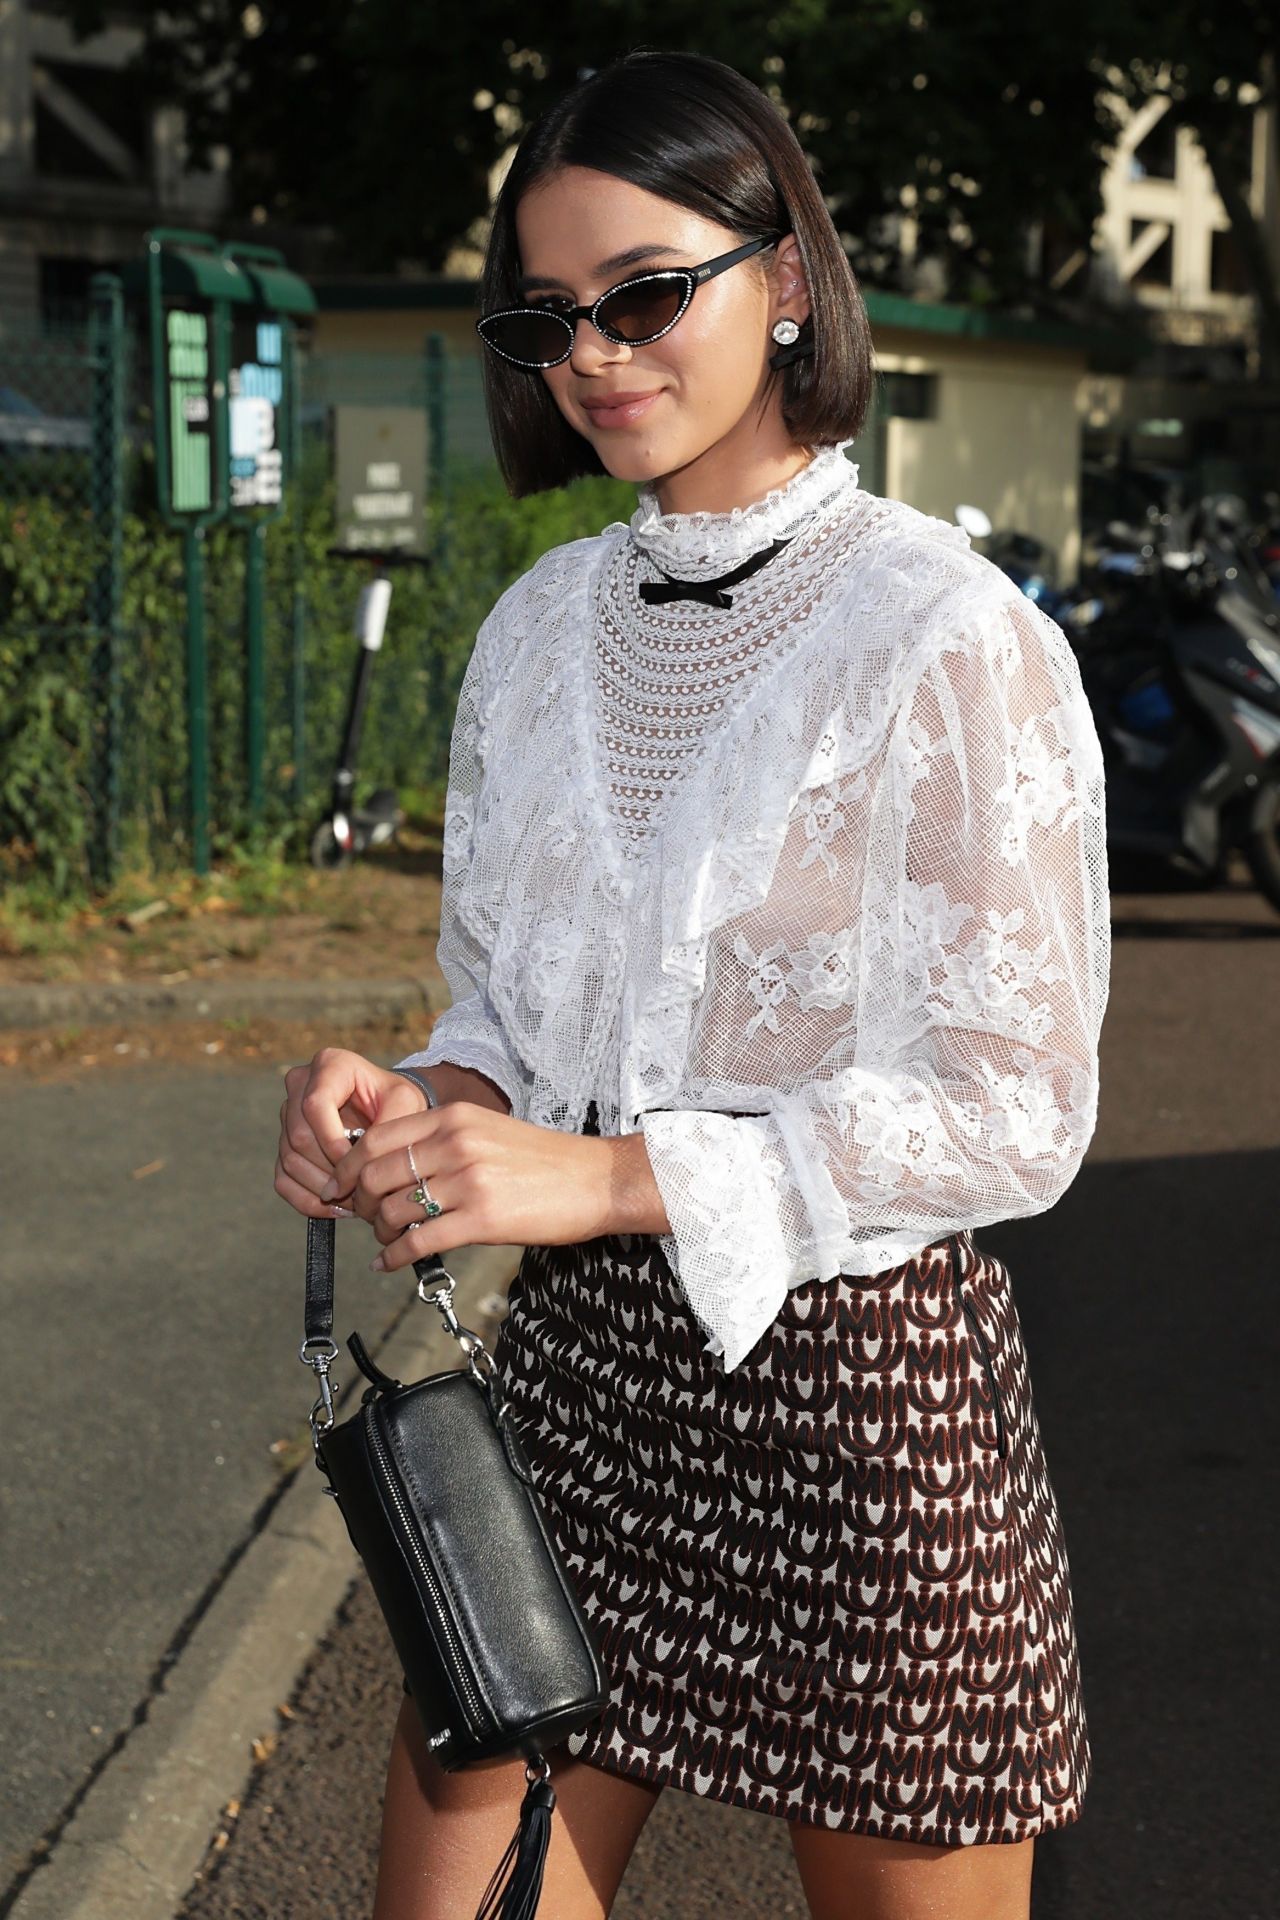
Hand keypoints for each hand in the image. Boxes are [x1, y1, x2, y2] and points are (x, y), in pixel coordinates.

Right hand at [275, 1047, 426, 1218]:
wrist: (390, 1110)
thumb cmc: (398, 1102)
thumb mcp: (406, 1103)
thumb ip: (389, 1123)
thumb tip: (360, 1161)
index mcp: (328, 1065)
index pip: (314, 1106)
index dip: (333, 1141)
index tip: (360, 1164)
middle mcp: (300, 1084)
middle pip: (299, 1137)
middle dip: (331, 1170)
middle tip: (362, 1191)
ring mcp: (287, 1115)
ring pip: (290, 1160)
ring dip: (322, 1189)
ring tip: (356, 1203)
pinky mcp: (283, 1144)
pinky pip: (283, 1179)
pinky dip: (306, 1201)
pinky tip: (336, 1208)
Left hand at [319, 1103, 630, 1271]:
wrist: (597, 1179)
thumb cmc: (543, 1160)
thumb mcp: (487, 1130)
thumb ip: (441, 1140)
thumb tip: (389, 1164)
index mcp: (453, 1117)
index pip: (375, 1138)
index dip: (346, 1166)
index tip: (338, 1185)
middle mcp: (456, 1144)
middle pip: (374, 1174)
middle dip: (356, 1201)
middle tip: (359, 1216)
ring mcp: (469, 1181)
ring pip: (392, 1210)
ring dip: (378, 1231)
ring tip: (385, 1239)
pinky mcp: (482, 1219)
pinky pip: (419, 1241)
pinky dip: (394, 1257)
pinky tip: (390, 1263)